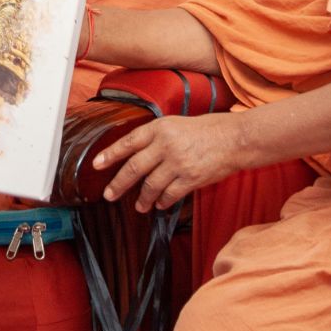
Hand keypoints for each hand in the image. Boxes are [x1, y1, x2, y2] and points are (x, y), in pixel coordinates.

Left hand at [93, 113, 251, 212]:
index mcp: (160, 128)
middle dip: (118, 184)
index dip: (110, 154)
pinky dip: (162, 201)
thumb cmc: (208, 129)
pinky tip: (160, 204)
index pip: (129, 142)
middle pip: (134, 168)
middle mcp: (166, 144)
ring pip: (150, 186)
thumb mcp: (177, 124)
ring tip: (140, 206)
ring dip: (143, 199)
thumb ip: (157, 137)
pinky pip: (169, 195)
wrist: (235, 138)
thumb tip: (137, 154)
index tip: (96, 165)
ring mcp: (178, 162)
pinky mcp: (190, 178)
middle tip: (109, 195)